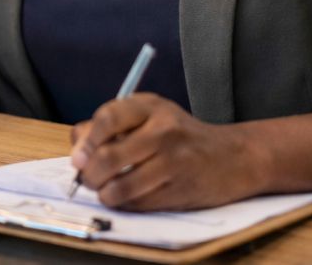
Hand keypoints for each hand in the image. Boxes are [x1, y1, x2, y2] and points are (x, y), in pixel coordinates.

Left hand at [69, 94, 266, 210]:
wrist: (233, 156)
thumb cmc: (180, 135)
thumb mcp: (149, 116)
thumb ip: (111, 125)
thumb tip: (77, 148)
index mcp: (151, 106)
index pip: (109, 118)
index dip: (87, 141)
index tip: (78, 157)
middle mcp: (163, 131)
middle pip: (109, 156)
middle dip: (89, 174)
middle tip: (87, 178)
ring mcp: (173, 162)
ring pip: (121, 186)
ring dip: (105, 194)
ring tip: (105, 190)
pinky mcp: (180, 190)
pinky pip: (139, 203)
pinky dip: (125, 204)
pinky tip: (128, 197)